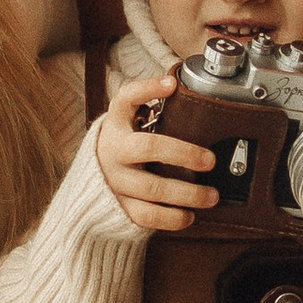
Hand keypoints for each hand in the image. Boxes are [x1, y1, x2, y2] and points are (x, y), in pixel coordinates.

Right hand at [93, 68, 217, 235]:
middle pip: (148, 148)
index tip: (172, 84)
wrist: (91, 180)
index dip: (147, 89)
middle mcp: (113, 150)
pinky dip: (170, 218)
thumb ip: (150, 109)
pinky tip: (189, 216)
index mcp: (117, 124)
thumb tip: (181, 87)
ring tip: (211, 196)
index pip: (126, 98)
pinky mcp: (119, 206)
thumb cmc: (123, 146)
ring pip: (151, 188)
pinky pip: (146, 215)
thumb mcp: (129, 124)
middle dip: (183, 153)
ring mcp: (115, 180)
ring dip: (186, 193)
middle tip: (210, 160)